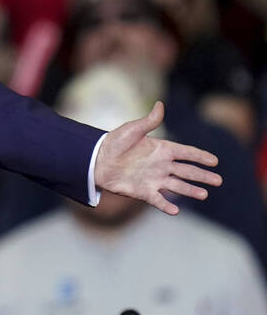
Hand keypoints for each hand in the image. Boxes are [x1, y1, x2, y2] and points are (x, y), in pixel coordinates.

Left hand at [93, 101, 220, 214]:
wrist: (95, 160)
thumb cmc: (113, 143)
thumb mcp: (132, 130)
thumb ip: (149, 121)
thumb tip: (160, 104)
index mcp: (161, 149)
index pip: (186, 153)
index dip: (200, 156)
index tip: (215, 160)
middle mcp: (160, 165)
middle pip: (187, 171)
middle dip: (202, 176)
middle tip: (218, 180)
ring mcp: (153, 179)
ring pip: (177, 186)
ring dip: (190, 190)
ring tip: (204, 194)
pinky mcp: (143, 191)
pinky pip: (158, 200)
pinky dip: (166, 206)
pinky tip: (175, 211)